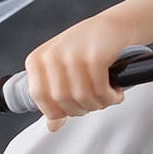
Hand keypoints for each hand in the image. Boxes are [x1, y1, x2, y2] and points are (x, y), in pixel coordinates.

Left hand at [24, 15, 127, 131]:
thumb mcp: (62, 68)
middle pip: (62, 100)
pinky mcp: (96, 56)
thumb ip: (54, 95)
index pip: (38, 96)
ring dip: (98, 104)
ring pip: (82, 97)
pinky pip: (100, 89)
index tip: (71, 110)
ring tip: (106, 98)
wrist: (113, 26)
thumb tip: (52, 126)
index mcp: (37, 59)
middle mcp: (52, 55)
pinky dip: (110, 97)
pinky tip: (115, 93)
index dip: (56, 110)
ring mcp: (74, 54)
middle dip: (81, 108)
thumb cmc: (86, 48)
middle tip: (94, 103)